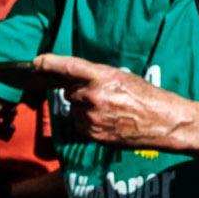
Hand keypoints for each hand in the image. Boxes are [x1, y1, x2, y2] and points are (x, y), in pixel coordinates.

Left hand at [21, 53, 194, 152]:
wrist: (163, 122)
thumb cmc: (147, 96)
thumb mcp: (122, 78)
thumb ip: (96, 78)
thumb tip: (72, 80)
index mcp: (103, 77)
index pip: (68, 67)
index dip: (48, 64)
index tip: (35, 62)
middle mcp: (93, 97)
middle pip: (69, 91)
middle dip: (78, 91)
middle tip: (100, 94)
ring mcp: (92, 118)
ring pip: (74, 110)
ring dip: (84, 109)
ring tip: (109, 110)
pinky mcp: (93, 135)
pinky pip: (80, 125)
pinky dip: (89, 123)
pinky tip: (108, 121)